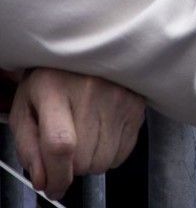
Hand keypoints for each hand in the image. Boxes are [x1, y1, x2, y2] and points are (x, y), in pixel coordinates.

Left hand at [9, 69, 144, 199]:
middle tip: (67, 141)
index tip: (54, 185)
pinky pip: (123, 154)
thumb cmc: (54, 77)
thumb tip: (43, 179)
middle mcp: (90, 90)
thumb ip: (28, 146)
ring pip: (103, 162)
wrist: (88, 44)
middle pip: (83, 161)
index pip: (60, 145)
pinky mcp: (136, 104)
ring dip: (91, 159)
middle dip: (71, 164)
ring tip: (85, 132)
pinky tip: (101, 129)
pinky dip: (109, 152)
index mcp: (54, 88)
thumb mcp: (25, 106)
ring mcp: (117, 96)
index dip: (57, 176)